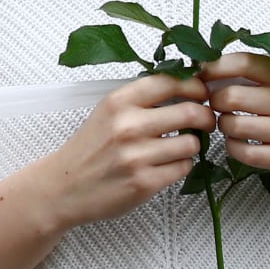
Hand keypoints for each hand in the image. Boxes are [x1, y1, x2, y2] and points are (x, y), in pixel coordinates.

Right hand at [38, 72, 216, 228]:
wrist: (64, 186)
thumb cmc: (88, 149)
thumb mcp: (107, 112)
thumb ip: (141, 100)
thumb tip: (186, 90)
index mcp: (118, 102)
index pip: (170, 82)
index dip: (195, 87)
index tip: (200, 94)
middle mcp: (128, 126)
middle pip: (191, 112)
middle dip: (206, 117)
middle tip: (205, 121)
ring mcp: (137, 156)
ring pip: (192, 144)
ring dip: (191, 146)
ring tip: (177, 147)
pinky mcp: (145, 182)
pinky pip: (184, 167)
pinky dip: (180, 166)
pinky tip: (165, 165)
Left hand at [203, 53, 269, 201]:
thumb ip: (258, 76)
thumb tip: (208, 69)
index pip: (245, 63)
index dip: (215, 66)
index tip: (202, 73)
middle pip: (230, 97)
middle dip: (215, 101)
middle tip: (218, 105)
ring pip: (232, 125)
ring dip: (223, 126)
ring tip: (231, 125)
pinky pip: (242, 152)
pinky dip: (232, 148)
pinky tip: (239, 143)